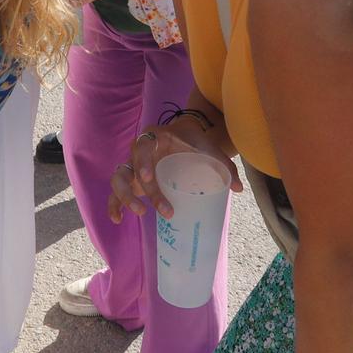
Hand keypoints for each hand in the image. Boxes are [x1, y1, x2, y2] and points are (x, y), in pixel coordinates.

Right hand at [108, 118, 235, 223]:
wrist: (184, 133)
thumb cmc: (194, 139)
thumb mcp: (208, 147)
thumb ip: (223, 165)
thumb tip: (238, 188)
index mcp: (154, 137)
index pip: (142, 147)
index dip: (142, 162)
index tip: (149, 178)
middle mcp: (138, 150)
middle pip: (129, 169)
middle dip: (143, 191)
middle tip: (164, 209)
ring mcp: (133, 165)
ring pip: (118, 180)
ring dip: (124, 197)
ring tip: (141, 212)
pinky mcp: (132, 179)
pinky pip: (116, 191)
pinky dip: (114, 204)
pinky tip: (118, 219)